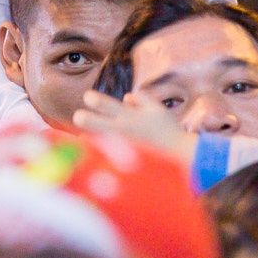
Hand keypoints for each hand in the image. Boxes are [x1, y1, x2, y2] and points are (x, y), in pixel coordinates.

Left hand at [72, 90, 198, 165]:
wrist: (178, 156)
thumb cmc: (169, 131)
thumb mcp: (158, 109)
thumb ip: (142, 99)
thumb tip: (127, 97)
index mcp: (128, 116)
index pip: (102, 103)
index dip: (91, 98)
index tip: (88, 97)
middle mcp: (120, 131)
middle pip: (88, 121)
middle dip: (81, 117)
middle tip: (79, 116)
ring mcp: (118, 147)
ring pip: (93, 139)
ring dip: (91, 135)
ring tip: (91, 137)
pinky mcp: (120, 160)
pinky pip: (102, 153)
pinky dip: (100, 149)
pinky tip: (103, 150)